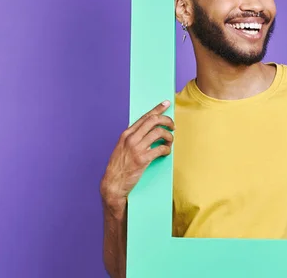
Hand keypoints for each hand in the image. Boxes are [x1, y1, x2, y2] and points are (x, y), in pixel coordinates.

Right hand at [100, 100, 174, 216]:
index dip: (157, 109)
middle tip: (173, 126)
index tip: (166, 103)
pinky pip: (160, 149)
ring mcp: (136, 148)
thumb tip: (148, 130)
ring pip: (159, 133)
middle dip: (166, 120)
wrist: (113, 184)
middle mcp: (131, 138)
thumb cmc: (119, 166)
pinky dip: (167, 149)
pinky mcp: (142, 159)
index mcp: (126, 134)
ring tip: (170, 141)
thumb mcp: (122, 147)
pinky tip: (166, 152)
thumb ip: (133, 138)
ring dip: (169, 136)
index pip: (145, 117)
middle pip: (153, 121)